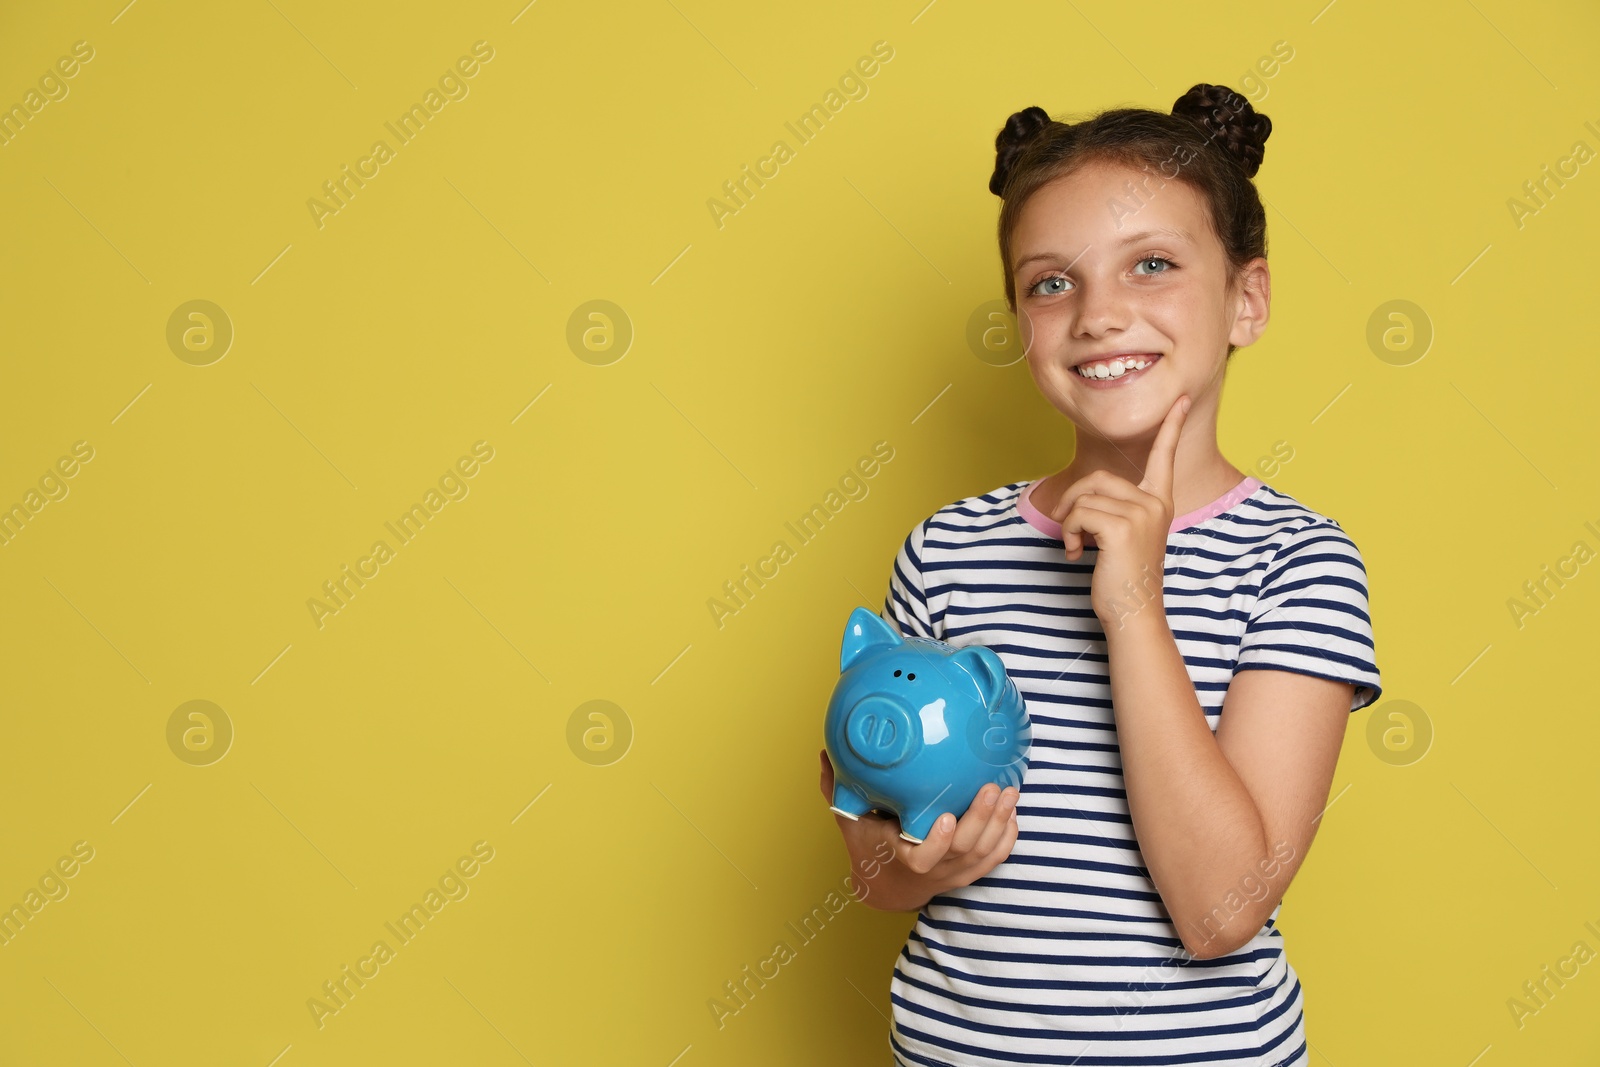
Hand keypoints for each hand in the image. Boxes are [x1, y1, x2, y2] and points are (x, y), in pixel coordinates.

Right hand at [820, 748, 1018, 909]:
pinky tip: (1013, 811)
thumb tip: (824, 752)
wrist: (887, 888)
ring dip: (1000, 823)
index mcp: (905, 858)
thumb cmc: (869, 847)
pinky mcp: (968, 873)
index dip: (938, 841)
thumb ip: (837, 788)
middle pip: (964, 849)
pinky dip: (1007, 837)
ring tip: (1010, 791)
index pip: (925, 856)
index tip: (945, 817)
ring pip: (984, 853)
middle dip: (982, 819)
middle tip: (992, 787)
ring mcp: (954, 873)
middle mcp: (933, 870)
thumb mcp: (850, 819)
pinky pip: (995, 858)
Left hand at [1046, 395, 1188, 628]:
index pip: (1164, 456)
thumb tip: (1081, 498)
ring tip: (1078, 547)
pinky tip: (1078, 554)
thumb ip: (1115, 509)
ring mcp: (1141, 514)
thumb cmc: (1124, 576)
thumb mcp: (1124, 535)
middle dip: (1073, 502)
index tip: (1178, 399)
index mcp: (1159, 502)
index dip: (1170, 426)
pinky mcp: (1122, 528)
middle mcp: (1155, 504)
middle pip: (1098, 478)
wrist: (1134, 612)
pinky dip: (1069, 533)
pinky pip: (1080, 513)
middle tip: (1069, 528)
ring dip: (1069, 524)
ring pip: (1084, 498)